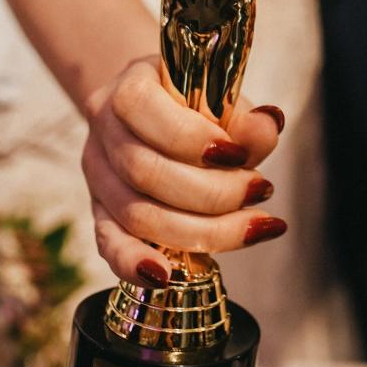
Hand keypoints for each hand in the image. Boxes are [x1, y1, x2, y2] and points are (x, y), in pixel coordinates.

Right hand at [83, 57, 287, 288]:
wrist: (154, 108)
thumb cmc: (192, 102)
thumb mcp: (221, 96)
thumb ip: (245, 116)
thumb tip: (268, 127)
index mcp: (128, 89)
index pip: (148, 114)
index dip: (196, 141)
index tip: (242, 155)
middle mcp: (103, 131)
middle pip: (147, 173)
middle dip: (213, 192)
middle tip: (260, 190)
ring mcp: (98, 176)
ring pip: (136, 215)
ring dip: (200, 229)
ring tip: (251, 225)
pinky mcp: (100, 212)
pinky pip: (109, 245)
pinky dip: (135, 264)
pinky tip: (166, 276)